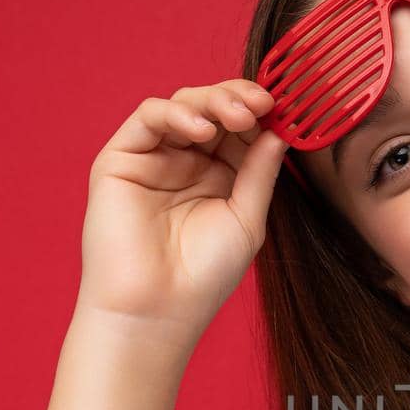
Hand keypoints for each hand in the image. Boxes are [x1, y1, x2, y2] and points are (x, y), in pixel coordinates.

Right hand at [78, 78, 289, 344]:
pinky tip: (202, 130)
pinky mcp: (121, 158)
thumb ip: (260, 172)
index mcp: (220, 176)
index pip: (242, 129)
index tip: (287, 109)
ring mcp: (154, 158)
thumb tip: (280, 130)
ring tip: (238, 116)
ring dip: (213, 101)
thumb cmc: (203, 276)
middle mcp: (187, 162)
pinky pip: (148, 117)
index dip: (263, 114)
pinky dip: (176, 113)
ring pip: (184, 105)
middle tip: (263, 105)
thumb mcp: (246, 218)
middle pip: (214, 109)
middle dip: (240, 100)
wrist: (156, 310)